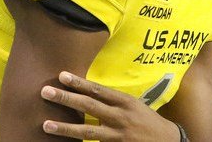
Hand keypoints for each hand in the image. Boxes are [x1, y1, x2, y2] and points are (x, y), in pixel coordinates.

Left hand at [40, 71, 180, 141]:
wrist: (166, 140)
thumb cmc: (147, 120)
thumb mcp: (133, 104)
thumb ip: (112, 100)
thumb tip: (88, 93)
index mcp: (124, 101)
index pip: (98, 90)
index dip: (79, 83)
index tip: (62, 76)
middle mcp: (120, 116)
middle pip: (89, 107)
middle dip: (66, 99)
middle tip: (46, 92)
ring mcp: (117, 134)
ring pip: (87, 131)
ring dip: (65, 128)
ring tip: (46, 124)